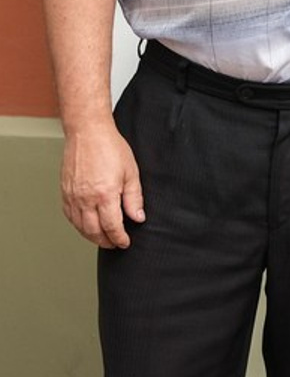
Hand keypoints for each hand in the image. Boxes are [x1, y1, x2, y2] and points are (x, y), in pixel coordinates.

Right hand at [60, 121, 144, 248]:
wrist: (88, 133)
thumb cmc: (110, 148)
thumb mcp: (131, 172)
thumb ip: (134, 198)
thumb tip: (138, 218)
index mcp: (105, 194)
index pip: (112, 227)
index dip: (119, 238)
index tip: (125, 242)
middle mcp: (86, 199)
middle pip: (94, 231)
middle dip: (106, 241)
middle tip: (114, 244)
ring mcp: (73, 197)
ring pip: (80, 227)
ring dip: (91, 236)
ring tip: (103, 238)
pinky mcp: (64, 193)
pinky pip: (70, 216)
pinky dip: (78, 225)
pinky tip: (86, 225)